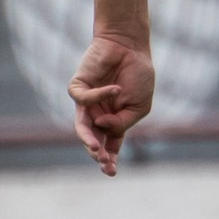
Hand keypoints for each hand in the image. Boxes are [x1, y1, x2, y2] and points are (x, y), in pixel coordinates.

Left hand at [69, 31, 153, 175]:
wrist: (129, 46)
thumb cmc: (138, 74)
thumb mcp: (140, 105)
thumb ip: (123, 121)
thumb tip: (102, 127)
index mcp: (115, 121)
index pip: (110, 145)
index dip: (110, 159)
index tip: (111, 172)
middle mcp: (99, 114)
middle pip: (94, 140)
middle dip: (98, 154)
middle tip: (102, 161)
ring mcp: (87, 102)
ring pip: (82, 126)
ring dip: (88, 138)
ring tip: (94, 148)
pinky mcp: (78, 87)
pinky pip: (84, 98)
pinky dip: (99, 96)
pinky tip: (115, 89)